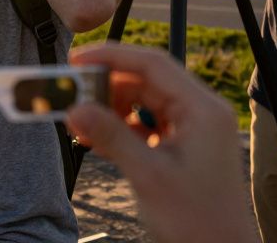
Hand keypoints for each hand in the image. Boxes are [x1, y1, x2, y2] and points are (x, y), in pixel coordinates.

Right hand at [66, 43, 255, 242]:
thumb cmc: (198, 220)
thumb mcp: (148, 175)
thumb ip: (111, 136)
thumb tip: (75, 108)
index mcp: (202, 110)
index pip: (153, 64)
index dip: (112, 56)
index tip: (77, 58)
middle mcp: (201, 112)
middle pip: (147, 80)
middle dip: (108, 85)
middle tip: (73, 94)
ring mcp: (194, 128)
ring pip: (145, 101)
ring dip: (112, 107)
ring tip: (83, 121)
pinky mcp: (184, 145)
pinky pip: (148, 122)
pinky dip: (122, 126)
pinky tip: (99, 137)